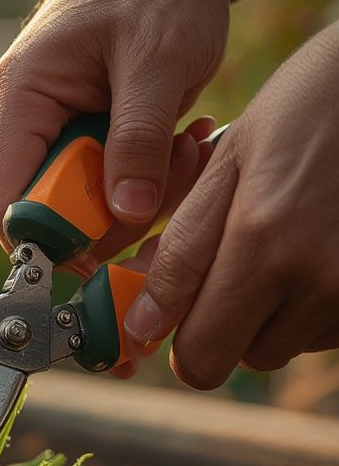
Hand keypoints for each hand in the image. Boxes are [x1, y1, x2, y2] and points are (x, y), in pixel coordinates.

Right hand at [0, 0, 230, 270]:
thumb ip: (140, 138)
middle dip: (117, 217)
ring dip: (144, 200)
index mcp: (18, 103)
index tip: (112, 247)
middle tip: (173, 174)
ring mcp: (54, 139)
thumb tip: (128, 214)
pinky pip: (111, 192)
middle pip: (51, 220)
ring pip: (88, 213)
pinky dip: (151, 183)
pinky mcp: (86, 145)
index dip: (50, 244)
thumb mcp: (156, 58)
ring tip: (186, 145)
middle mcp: (24, 129)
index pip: (6, 206)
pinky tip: (182, 143)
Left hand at [124, 20, 338, 388]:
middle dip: (228, 324)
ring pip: (290, 343)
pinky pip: (329, 328)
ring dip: (274, 312)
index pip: (202, 357)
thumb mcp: (228, 163)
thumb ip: (182, 249)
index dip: (182, 342)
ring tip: (287, 241)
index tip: (178, 316)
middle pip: (246, 357)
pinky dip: (314, 303)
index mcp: (262, 242)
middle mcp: (317, 277)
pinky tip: (319, 246)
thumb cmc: (306, 108)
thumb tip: (144, 321)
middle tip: (234, 265)